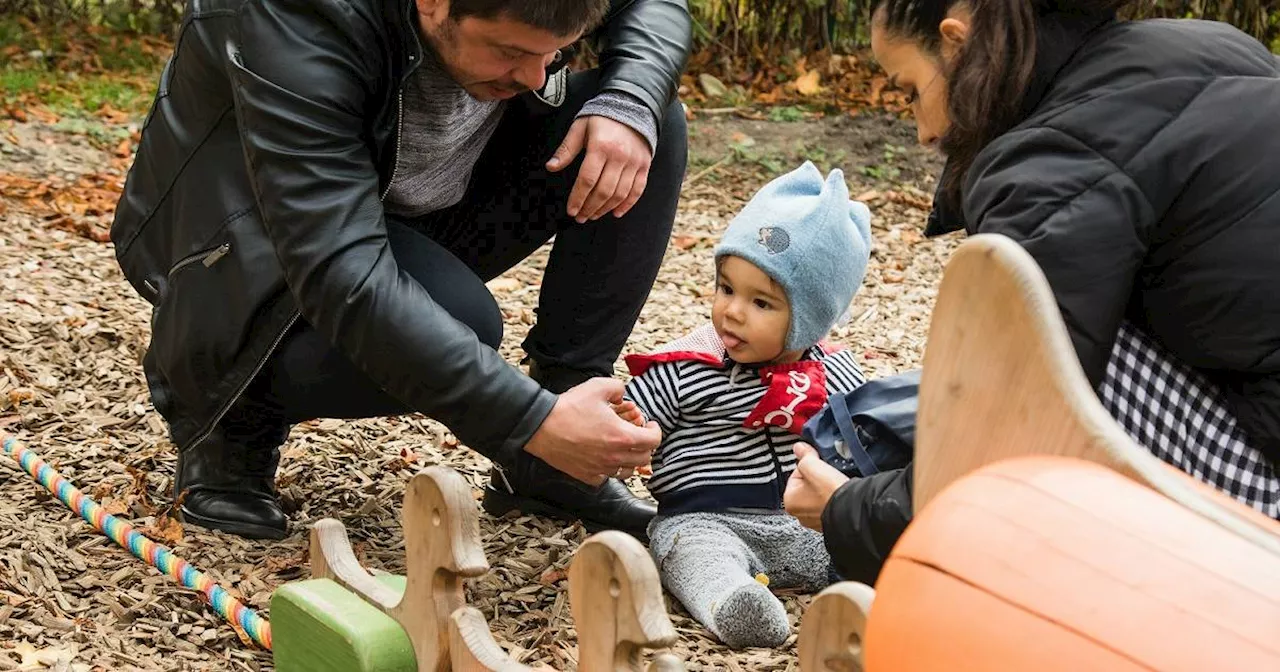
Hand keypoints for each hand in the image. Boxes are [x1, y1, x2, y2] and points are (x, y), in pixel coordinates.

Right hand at [524, 378, 660, 485]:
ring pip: (627, 471)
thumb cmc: (569, 407)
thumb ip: (618, 388)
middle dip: (644, 444)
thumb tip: (623, 395)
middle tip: (637, 434)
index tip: (649, 425)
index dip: (655, 430)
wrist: (541, 425)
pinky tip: (603, 457)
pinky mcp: (586, 475)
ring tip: (622, 447)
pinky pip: (606, 478)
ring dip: (630, 459)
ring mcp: (600, 468)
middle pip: (644, 458)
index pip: (654, 440)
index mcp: (623, 436)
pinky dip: (609, 470)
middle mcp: (615, 456)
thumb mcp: (598, 386)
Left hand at [546, 116, 651, 222]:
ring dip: (605, 209)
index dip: (578, 198)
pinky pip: (637, 190)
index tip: (571, 210)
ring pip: (619, 194)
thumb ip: (566, 149)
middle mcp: (619, 156)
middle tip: (580, 217)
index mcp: (601, 147)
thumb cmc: (602, 117)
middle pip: (603, 191)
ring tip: (593, 215)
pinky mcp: (644, 165)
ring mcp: (634, 162)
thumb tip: (551, 167)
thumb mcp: (580, 127)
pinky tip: (616, 213)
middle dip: (590, 207)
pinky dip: (627, 204)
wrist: (633, 106)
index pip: (587, 179)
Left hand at [784, 442, 849, 530]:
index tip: (817, 462)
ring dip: (826, 489)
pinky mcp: (830, 522)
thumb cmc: (831, 491)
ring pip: (819, 496)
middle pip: (806, 486)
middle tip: (827, 474)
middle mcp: (800, 514)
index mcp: (790, 501)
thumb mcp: (812, 465)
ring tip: (835, 484)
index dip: (808, 465)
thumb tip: (799, 448)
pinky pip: (830, 504)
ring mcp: (815, 520)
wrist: (853, 509)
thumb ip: (804, 455)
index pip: (795, 474)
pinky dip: (834, 498)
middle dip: (817, 478)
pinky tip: (839, 494)